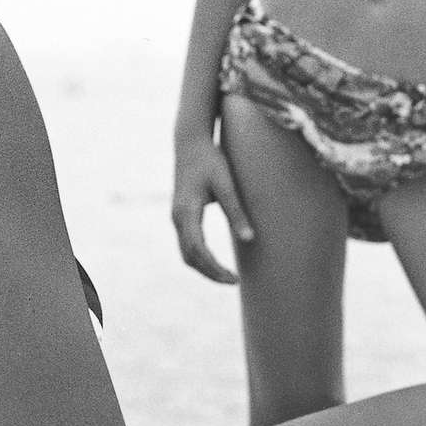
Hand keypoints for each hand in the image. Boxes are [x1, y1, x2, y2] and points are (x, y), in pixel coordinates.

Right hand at [171, 138, 253, 283]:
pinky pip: (187, 245)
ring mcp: (176, 217)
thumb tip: (249, 239)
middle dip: (210, 273)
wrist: (190, 143)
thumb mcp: (226, 184)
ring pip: (186, 253)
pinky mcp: (180, 215)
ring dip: (204, 268)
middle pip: (189, 257)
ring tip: (227, 276)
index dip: (215, 268)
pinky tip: (216, 262)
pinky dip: (199, 258)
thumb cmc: (211, 160)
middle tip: (234, 282)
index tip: (234, 278)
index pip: (198, 250)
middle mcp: (177, 217)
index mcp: (187, 210)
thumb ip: (236, 210)